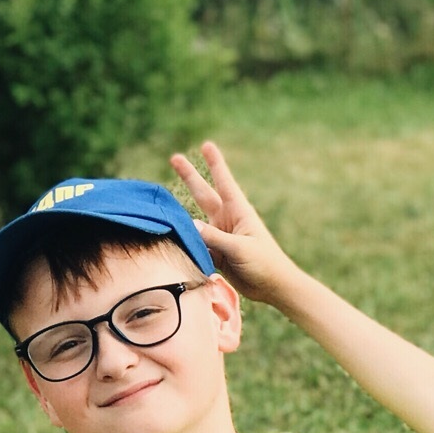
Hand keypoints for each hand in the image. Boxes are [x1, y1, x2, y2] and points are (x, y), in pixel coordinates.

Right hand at [168, 140, 305, 306]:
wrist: (273, 287)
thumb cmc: (265, 263)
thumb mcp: (240, 248)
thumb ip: (215, 237)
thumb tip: (189, 224)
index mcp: (239, 211)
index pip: (224, 182)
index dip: (215, 163)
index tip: (207, 145)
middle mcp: (227, 220)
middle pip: (203, 193)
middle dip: (189, 176)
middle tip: (174, 157)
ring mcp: (220, 236)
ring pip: (195, 220)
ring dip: (179, 211)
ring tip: (160, 204)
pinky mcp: (216, 253)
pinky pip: (195, 243)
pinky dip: (184, 241)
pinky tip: (168, 238)